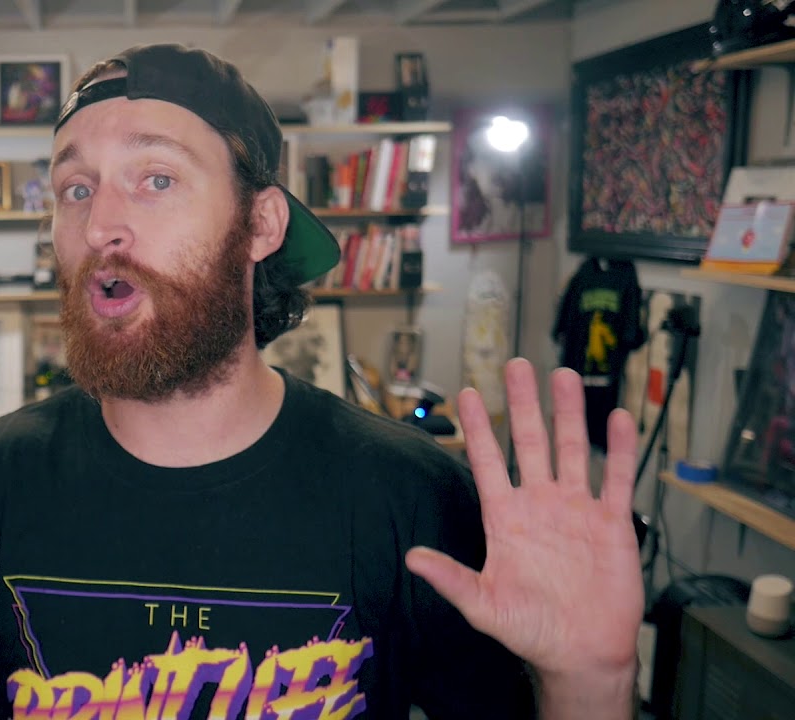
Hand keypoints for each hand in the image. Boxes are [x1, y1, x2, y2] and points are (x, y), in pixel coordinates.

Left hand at [405, 358, 641, 680]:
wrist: (580, 653)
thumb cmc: (529, 630)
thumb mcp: (482, 605)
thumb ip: (450, 579)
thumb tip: (411, 558)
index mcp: (505, 518)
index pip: (487, 462)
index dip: (478, 429)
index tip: (468, 394)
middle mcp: (539, 504)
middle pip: (529, 443)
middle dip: (523, 404)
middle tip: (516, 365)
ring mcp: (576, 510)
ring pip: (572, 450)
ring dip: (569, 415)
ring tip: (565, 377)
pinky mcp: (611, 524)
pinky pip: (616, 479)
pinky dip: (620, 450)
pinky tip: (619, 418)